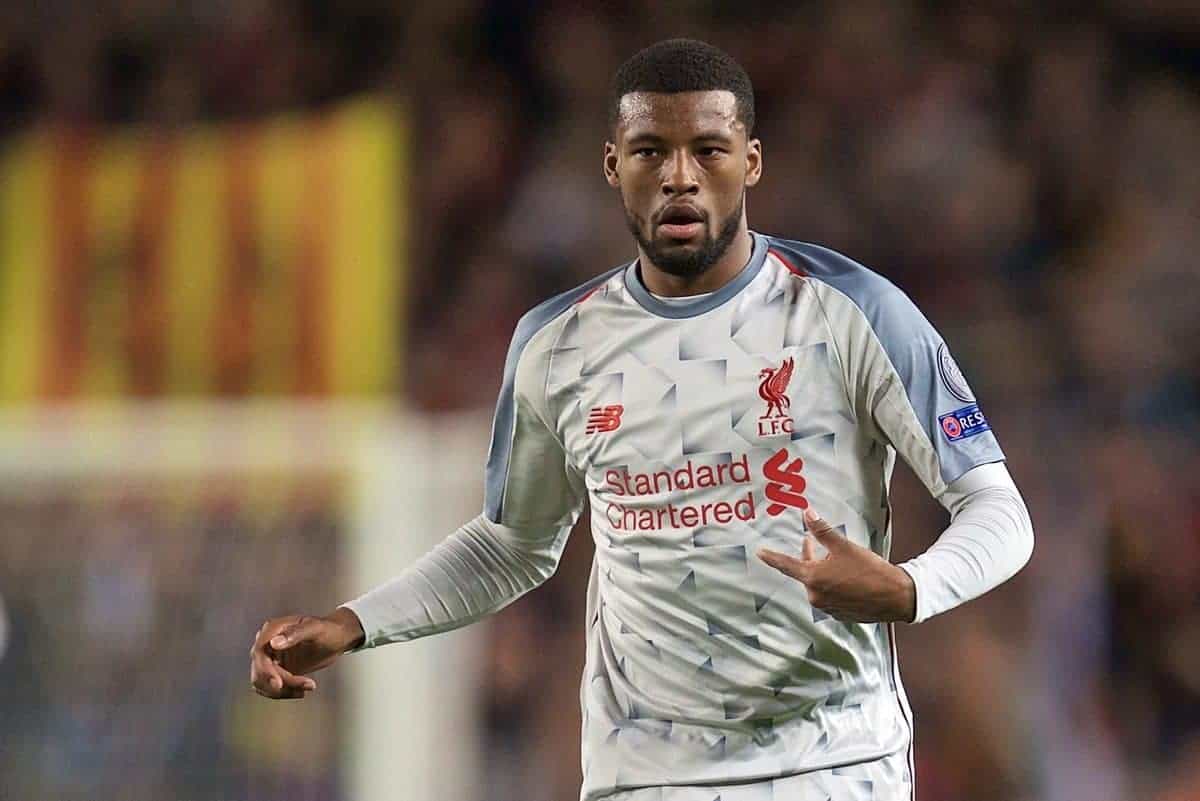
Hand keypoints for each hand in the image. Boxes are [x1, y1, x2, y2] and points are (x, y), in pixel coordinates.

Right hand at [249, 608, 364, 699]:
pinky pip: (270, 687)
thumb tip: (273, 644)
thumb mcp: (316, 629)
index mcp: (273, 629)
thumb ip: (295, 634)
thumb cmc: (328, 630)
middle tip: (303, 687)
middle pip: (260, 670)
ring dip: (283, 690)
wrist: (337, 639)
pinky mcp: (275, 670)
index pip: (259, 652)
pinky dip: (284, 693)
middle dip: (280, 683)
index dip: (265, 670)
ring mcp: (269, 657)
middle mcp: (266, 643)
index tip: (278, 684)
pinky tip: (301, 691)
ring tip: (308, 686)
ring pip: (262, 682)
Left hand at [757, 508, 916, 622]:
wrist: (896, 597)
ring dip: (823, 571)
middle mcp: (816, 596)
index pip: (786, 565)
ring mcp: (827, 608)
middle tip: (813, 543)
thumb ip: (822, 530)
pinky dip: (833, 585)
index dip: (772, 557)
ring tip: (839, 561)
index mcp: (813, 578)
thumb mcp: (844, 546)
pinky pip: (830, 596)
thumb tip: (807, 513)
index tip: (760, 553)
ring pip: (818, 584)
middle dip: (809, 557)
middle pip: (805, 572)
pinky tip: (848, 578)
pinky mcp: (839, 615)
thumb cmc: (870, 570)